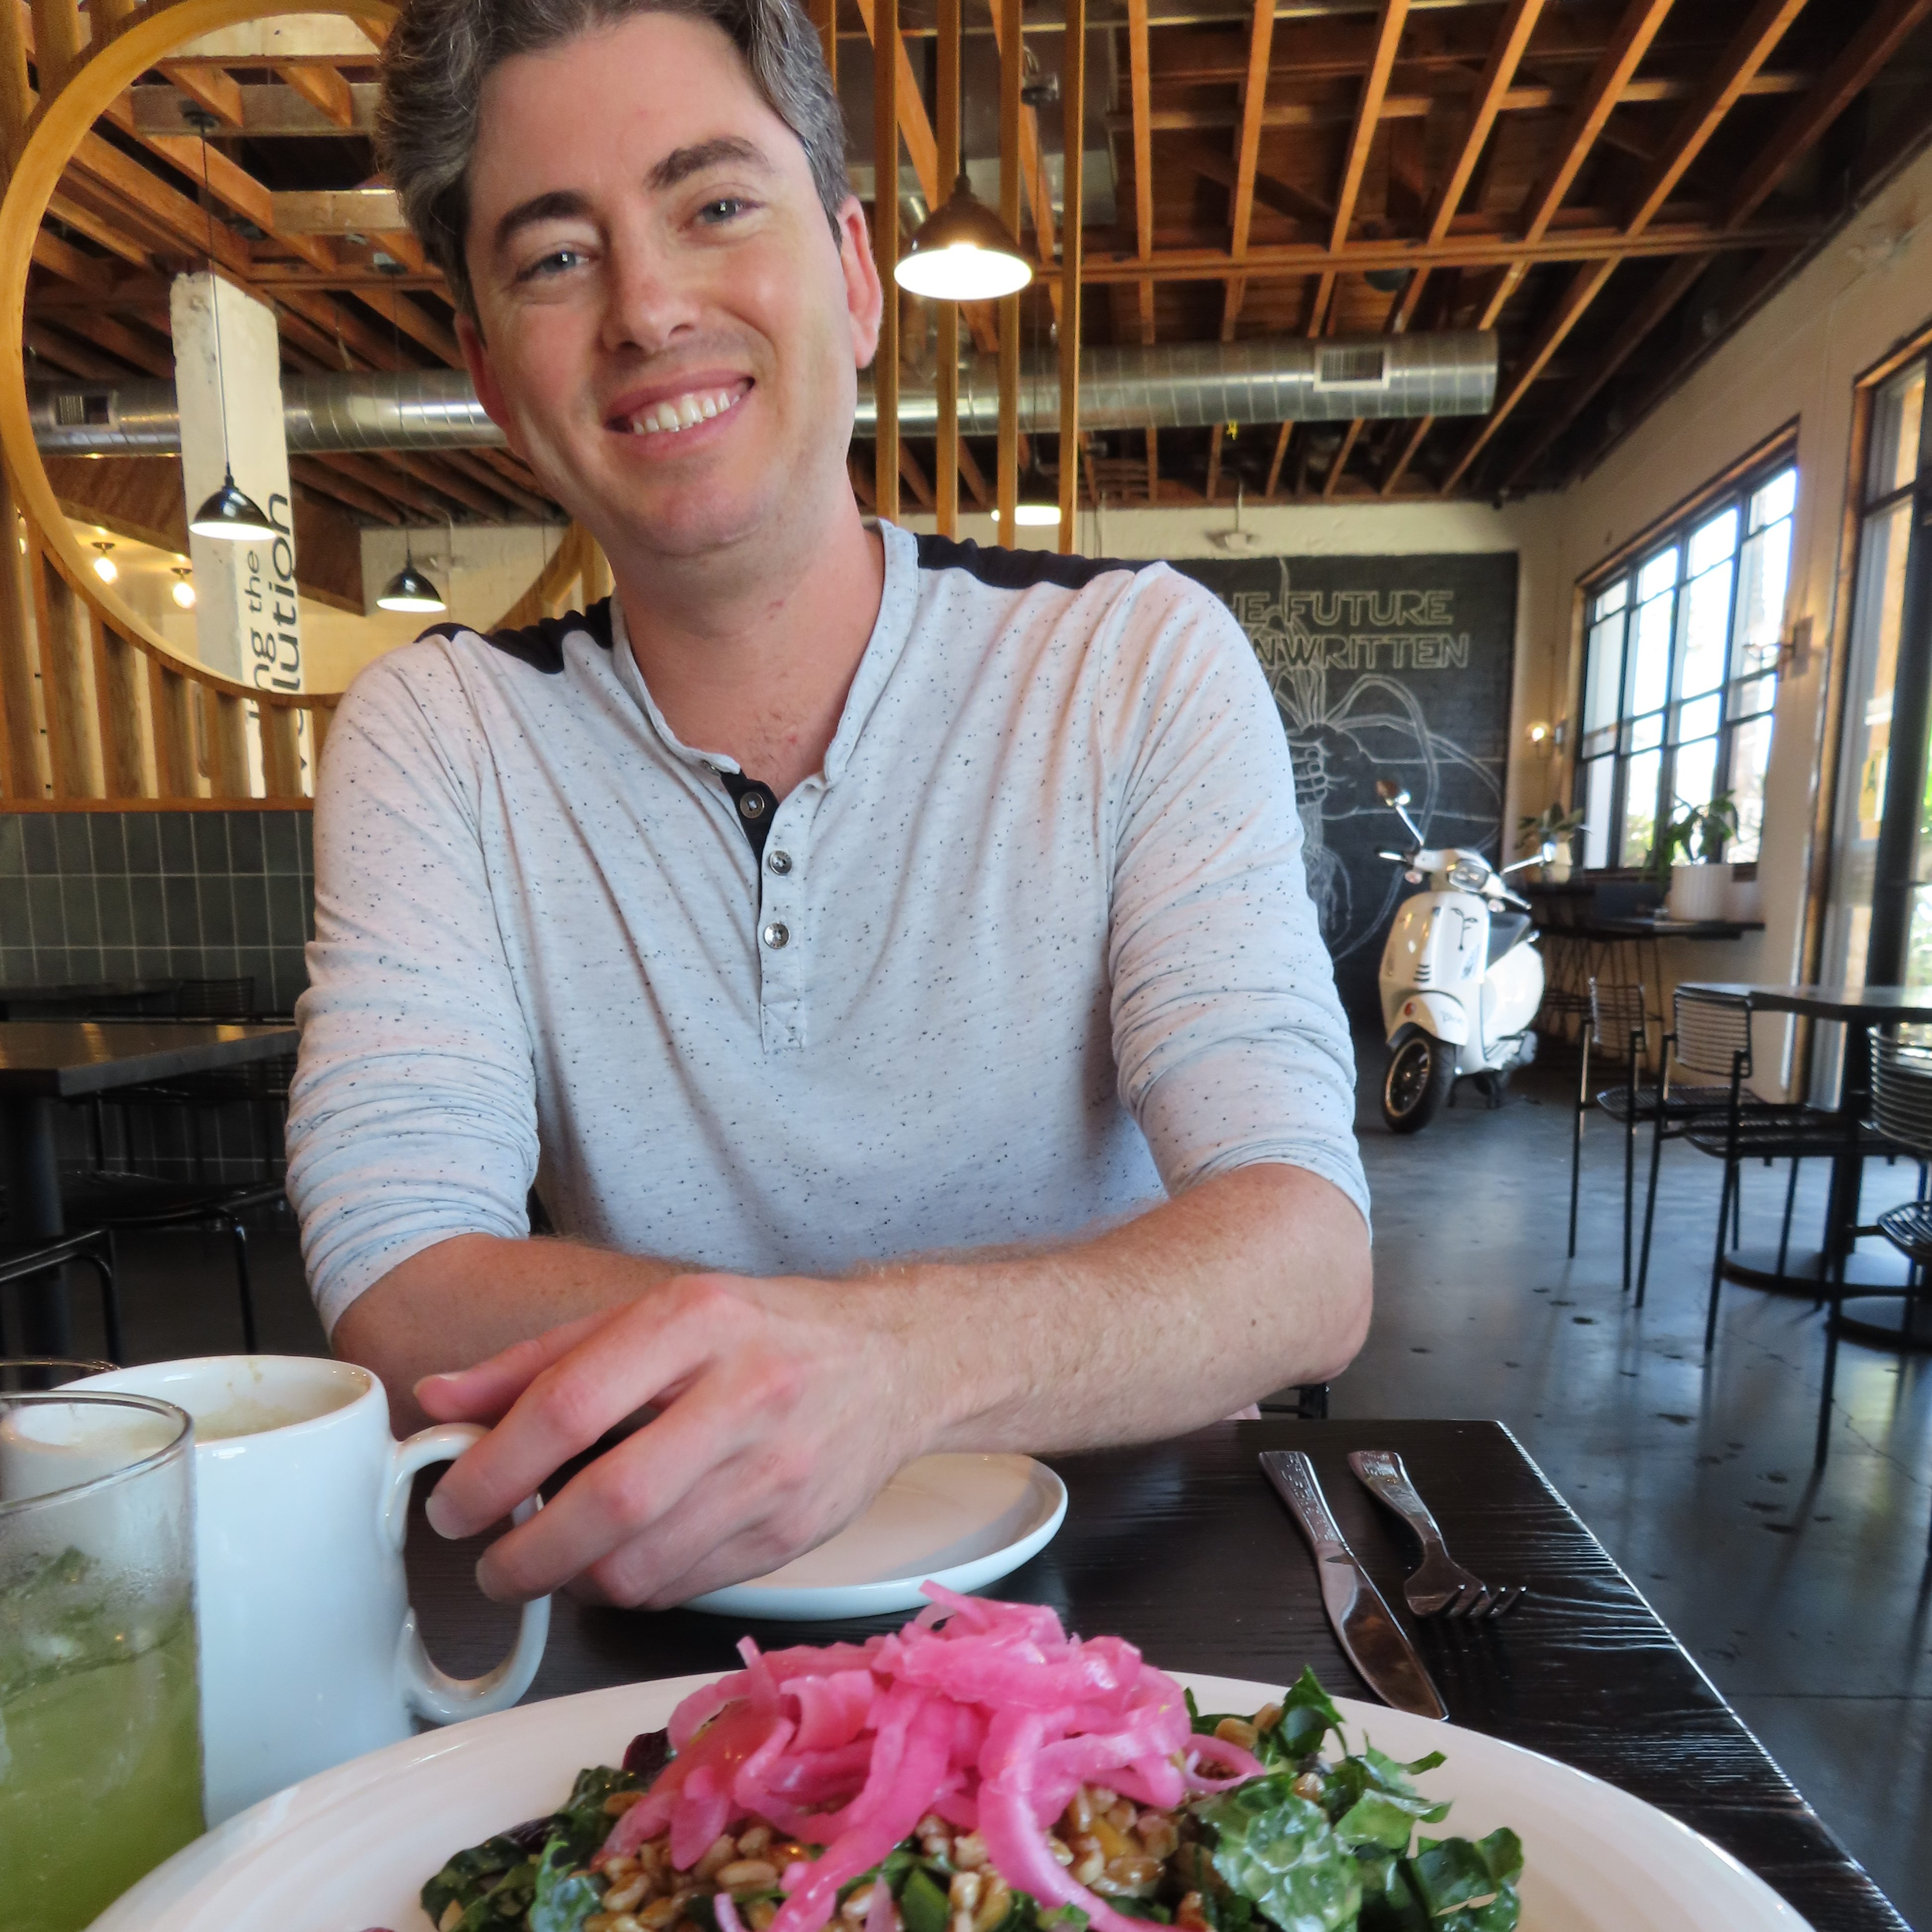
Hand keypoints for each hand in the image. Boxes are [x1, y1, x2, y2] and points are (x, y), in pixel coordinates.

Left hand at [414, 1271, 929, 1607]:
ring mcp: (778, 1469)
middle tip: (492, 1564)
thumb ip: (540, 1362)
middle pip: (610, 1502)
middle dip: (526, 1555)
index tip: (453, 1505)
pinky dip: (636, 1588)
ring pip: (646, 1565)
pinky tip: (626, 1558)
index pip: (571, 1405)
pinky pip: (686, 1588)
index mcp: (695, 1321)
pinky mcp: (795, 1533)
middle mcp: (745, 1392)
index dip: (494, 1468)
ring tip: (558, 1560)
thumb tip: (438, 1400)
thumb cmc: (757, 1332)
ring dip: (576, 1582)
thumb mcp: (652, 1315)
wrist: (893, 1360)